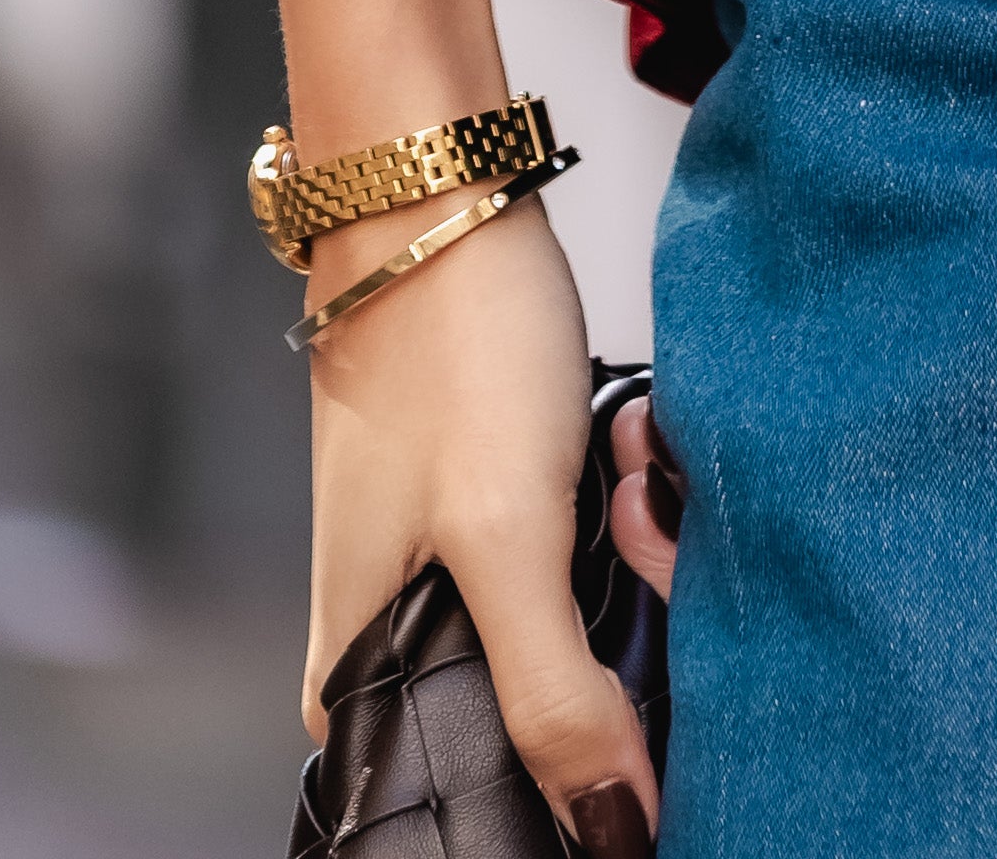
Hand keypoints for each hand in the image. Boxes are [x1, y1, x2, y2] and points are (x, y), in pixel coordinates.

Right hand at [299, 190, 658, 849]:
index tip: (628, 678)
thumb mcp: (507, 539)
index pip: (484, 798)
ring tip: (621, 460)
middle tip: (625, 509)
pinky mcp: (516, 513)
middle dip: (624, 628)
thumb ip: (553, 695)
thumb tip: (612, 830)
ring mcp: (463, 572)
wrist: (444, 201)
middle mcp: (402, 640)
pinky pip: (598, 550)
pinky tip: (628, 443)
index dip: (578, 769)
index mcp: (360, 683)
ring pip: (591, 622)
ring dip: (636, 549)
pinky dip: (629, 503)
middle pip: (554, 707)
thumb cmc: (452, 353)